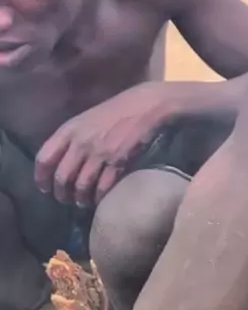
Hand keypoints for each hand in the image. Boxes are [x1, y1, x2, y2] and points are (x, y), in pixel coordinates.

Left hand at [35, 83, 175, 207]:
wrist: (143, 107)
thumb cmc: (114, 113)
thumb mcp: (84, 121)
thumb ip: (70, 140)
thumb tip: (61, 165)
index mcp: (68, 130)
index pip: (45, 158)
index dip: (41, 178)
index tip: (45, 188)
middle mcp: (80, 143)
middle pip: (62, 177)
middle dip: (61, 194)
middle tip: (66, 200)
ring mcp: (99, 153)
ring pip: (81, 186)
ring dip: (80, 199)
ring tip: (82, 202)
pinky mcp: (117, 162)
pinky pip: (102, 188)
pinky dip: (98, 198)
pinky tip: (99, 199)